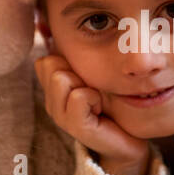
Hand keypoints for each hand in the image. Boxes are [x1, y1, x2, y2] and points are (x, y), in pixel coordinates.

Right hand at [35, 51, 149, 174]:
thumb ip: (76, 59)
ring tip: (96, 100)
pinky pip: (78, 96)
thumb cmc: (113, 105)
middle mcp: (51, 104)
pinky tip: (100, 109)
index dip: (68, 62)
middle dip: (76, 70)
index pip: (44, 61)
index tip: (86, 79)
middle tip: (93, 90)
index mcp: (52, 91)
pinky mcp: (75, 127)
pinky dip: (94, 97)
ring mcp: (60, 117)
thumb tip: (57, 34)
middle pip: (49, 64)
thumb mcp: (93, 77)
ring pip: (61, 78)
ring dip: (86, 84)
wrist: (129, 140)